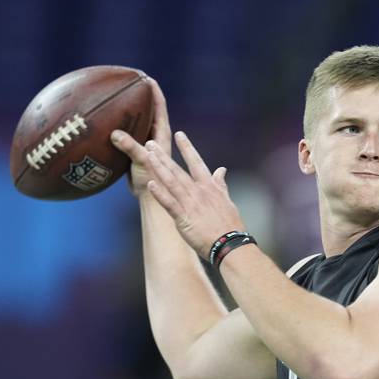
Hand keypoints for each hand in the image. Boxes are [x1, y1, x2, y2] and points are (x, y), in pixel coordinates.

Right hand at [110, 78, 171, 196]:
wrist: (152, 200)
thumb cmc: (152, 180)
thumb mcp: (142, 161)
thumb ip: (131, 147)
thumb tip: (115, 134)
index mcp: (161, 135)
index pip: (160, 107)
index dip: (154, 92)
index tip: (147, 77)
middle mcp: (154, 137)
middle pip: (148, 111)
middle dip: (140, 98)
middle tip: (128, 83)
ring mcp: (146, 145)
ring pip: (136, 123)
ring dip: (128, 113)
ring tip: (116, 100)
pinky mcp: (136, 154)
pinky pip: (126, 137)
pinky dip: (118, 130)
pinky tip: (105, 127)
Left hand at [143, 131, 245, 257]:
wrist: (230, 244)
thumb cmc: (230, 226)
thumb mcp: (227, 201)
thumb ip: (221, 184)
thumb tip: (222, 169)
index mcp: (210, 187)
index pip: (197, 163)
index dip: (187, 148)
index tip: (180, 134)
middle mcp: (199, 192)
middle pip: (179, 169)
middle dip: (164, 155)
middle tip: (151, 141)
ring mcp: (191, 204)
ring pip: (172, 182)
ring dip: (159, 167)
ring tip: (148, 155)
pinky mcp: (184, 218)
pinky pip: (169, 203)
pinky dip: (160, 193)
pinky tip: (151, 183)